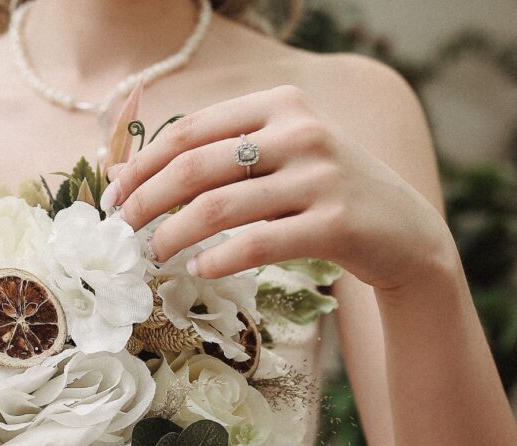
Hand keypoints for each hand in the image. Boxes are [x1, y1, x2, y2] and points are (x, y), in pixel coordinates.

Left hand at [106, 84, 454, 290]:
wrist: (403, 231)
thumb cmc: (325, 194)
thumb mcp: (281, 156)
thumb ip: (223, 156)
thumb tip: (132, 174)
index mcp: (279, 105)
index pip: (189, 131)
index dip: (141, 165)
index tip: (112, 195)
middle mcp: (300, 132)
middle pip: (195, 167)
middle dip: (145, 201)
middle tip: (122, 230)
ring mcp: (320, 176)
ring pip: (218, 208)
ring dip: (172, 235)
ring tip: (153, 255)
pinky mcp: (335, 223)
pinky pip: (256, 243)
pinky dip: (218, 259)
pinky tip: (200, 269)